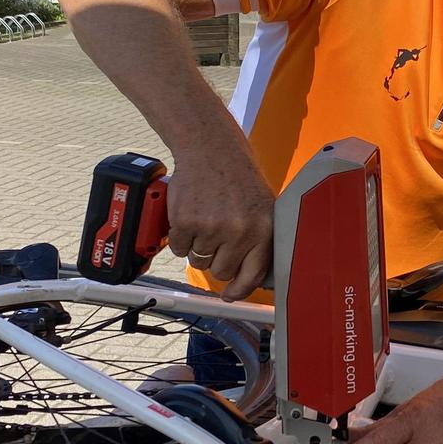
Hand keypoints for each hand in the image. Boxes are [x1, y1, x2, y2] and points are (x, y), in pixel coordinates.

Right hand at [167, 137, 273, 297]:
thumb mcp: (262, 206)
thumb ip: (259, 240)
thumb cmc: (237, 177)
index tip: (229, 295)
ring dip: (197, 247)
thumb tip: (247, 279)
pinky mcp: (186, 223)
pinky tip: (189, 217)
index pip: (253, 275)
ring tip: (204, 220)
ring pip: (198, 262)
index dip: (239, 290)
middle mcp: (240, 231)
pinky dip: (179, 238)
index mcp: (264, 229)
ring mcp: (212, 228)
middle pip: (221, 271)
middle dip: (215, 259)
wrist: (210, 148)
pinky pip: (179, 249)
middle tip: (215, 235)